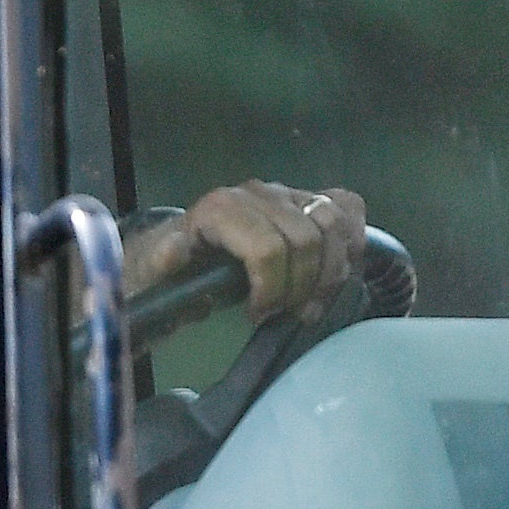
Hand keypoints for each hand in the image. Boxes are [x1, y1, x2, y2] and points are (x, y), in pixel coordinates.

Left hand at [128, 179, 364, 320]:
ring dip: (331, 272)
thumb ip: (164, 260)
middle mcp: (258, 192)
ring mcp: (288, 192)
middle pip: (307, 239)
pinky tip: (336, 273)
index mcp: (221, 208)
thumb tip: (172, 251)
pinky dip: (352, 241)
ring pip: (333, 222)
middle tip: (286, 314)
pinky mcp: (308, 198)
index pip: (268, 248)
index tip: (258, 315)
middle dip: (301, 287)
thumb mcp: (157, 270)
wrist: (186, 250)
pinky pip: (347, 207)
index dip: (272, 289)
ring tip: (310, 305)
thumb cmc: (175, 268)